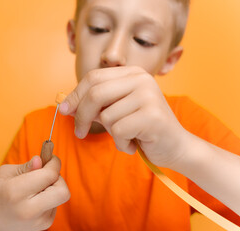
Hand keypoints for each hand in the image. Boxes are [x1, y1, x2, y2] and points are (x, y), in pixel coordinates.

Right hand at [0, 155, 69, 230]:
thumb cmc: (0, 192)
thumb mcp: (5, 173)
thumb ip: (26, 166)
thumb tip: (40, 160)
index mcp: (15, 192)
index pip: (49, 175)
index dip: (54, 164)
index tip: (51, 159)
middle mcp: (29, 210)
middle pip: (63, 191)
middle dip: (59, 178)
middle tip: (48, 174)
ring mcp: (39, 220)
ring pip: (62, 196)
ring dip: (54, 187)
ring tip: (37, 187)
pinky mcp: (46, 224)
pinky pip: (57, 203)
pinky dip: (50, 196)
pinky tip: (37, 198)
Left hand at [59, 66, 190, 167]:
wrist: (176, 147)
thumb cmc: (142, 129)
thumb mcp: (116, 111)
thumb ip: (95, 105)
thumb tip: (65, 105)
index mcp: (132, 73)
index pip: (93, 77)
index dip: (75, 95)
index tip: (64, 111)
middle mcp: (142, 79)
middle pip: (95, 93)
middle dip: (81, 116)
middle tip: (79, 132)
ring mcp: (148, 95)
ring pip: (106, 116)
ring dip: (110, 133)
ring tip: (126, 136)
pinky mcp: (152, 115)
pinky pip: (118, 130)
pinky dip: (120, 143)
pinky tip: (134, 143)